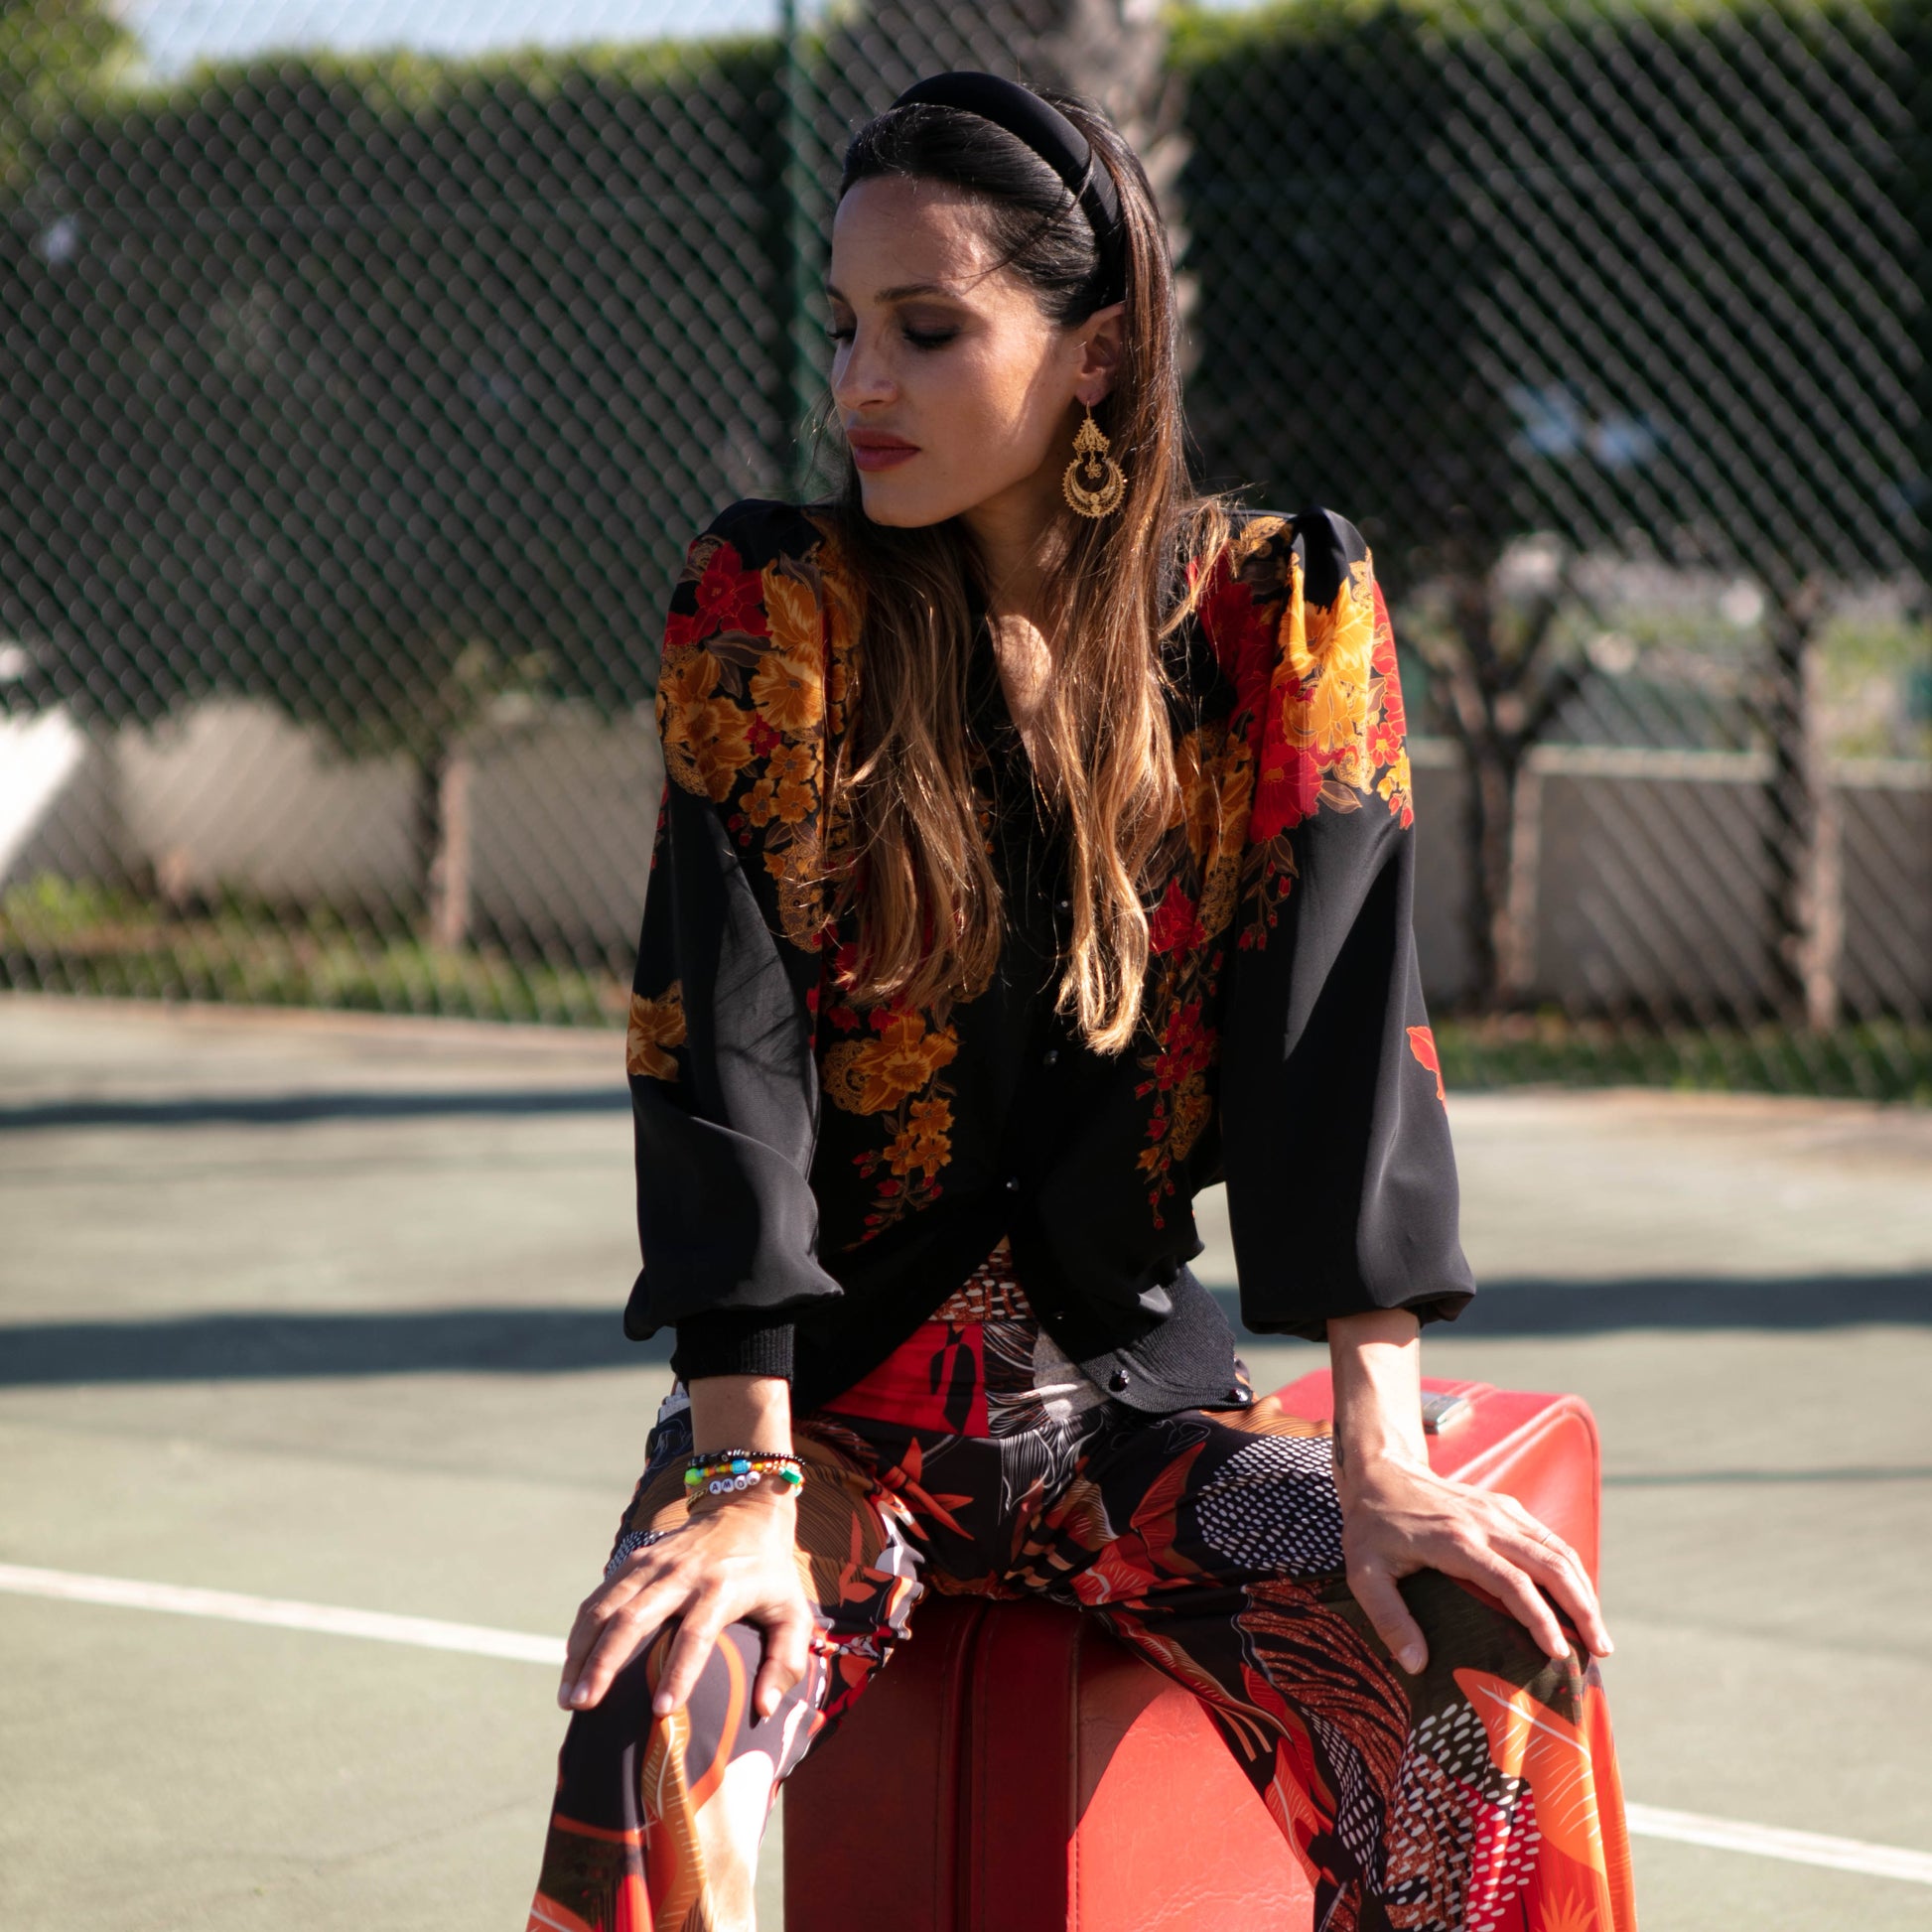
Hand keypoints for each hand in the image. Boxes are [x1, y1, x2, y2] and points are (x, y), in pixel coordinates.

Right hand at [558, 1488, 813, 1720]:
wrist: (746, 1508)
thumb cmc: (770, 1573)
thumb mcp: (794, 1611)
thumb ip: (787, 1660)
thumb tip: (765, 1709)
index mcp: (723, 1587)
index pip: (697, 1633)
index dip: (679, 1672)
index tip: (662, 1711)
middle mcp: (683, 1572)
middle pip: (635, 1618)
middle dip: (604, 1663)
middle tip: (582, 1706)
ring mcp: (654, 1562)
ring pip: (607, 1606)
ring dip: (582, 1650)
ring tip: (567, 1696)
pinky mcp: (637, 1558)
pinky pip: (601, 1595)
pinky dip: (582, 1629)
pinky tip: (572, 1662)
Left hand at [1336, 1451, 1613, 1674]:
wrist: (1381, 1470)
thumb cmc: (1370, 1528)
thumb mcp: (1363, 1574)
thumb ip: (1389, 1618)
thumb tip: (1416, 1666)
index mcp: (1456, 1541)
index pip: (1512, 1582)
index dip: (1541, 1618)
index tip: (1559, 1652)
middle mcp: (1487, 1523)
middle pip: (1551, 1564)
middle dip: (1582, 1608)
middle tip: (1601, 1651)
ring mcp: (1500, 1511)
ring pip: (1557, 1549)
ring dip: (1585, 1589)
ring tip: (1599, 1633)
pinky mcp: (1505, 1507)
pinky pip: (1548, 1539)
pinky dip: (1571, 1569)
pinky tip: (1578, 1598)